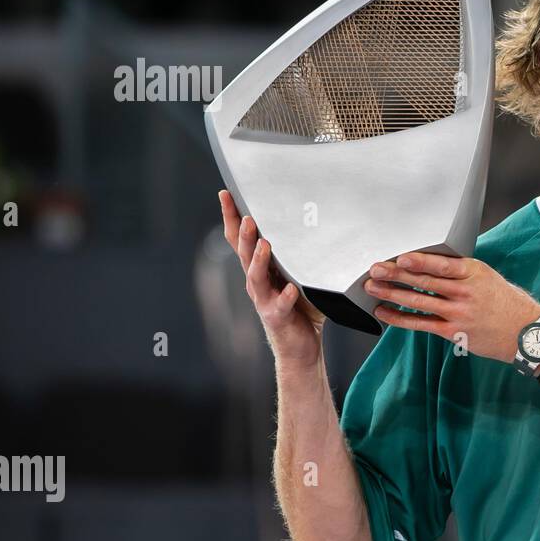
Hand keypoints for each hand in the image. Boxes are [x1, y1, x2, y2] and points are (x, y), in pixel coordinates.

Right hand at [218, 189, 325, 364]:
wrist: (300, 346)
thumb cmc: (301, 307)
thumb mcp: (300, 274)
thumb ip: (300, 253)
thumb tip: (313, 222)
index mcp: (260, 268)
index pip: (241, 239)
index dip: (232, 217)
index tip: (227, 194)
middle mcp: (257, 282)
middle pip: (244, 254)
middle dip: (244, 234)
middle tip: (248, 216)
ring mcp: (264, 300)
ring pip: (255, 277)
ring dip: (258, 260)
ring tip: (264, 244)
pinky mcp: (276, 317)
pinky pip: (280, 305)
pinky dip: (285, 296)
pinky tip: (291, 288)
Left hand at [364, 252, 539, 362]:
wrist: (526, 333)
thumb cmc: (507, 303)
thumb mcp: (488, 277)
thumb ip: (461, 272)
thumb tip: (430, 263)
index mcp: (474, 272)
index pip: (442, 264)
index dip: (419, 261)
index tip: (400, 257)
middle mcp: (465, 292)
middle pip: (424, 281)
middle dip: (396, 274)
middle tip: (375, 268)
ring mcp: (458, 313)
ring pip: (418, 301)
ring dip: (392, 294)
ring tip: (373, 287)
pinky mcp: (452, 331)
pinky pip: (421, 324)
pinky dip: (400, 318)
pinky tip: (384, 312)